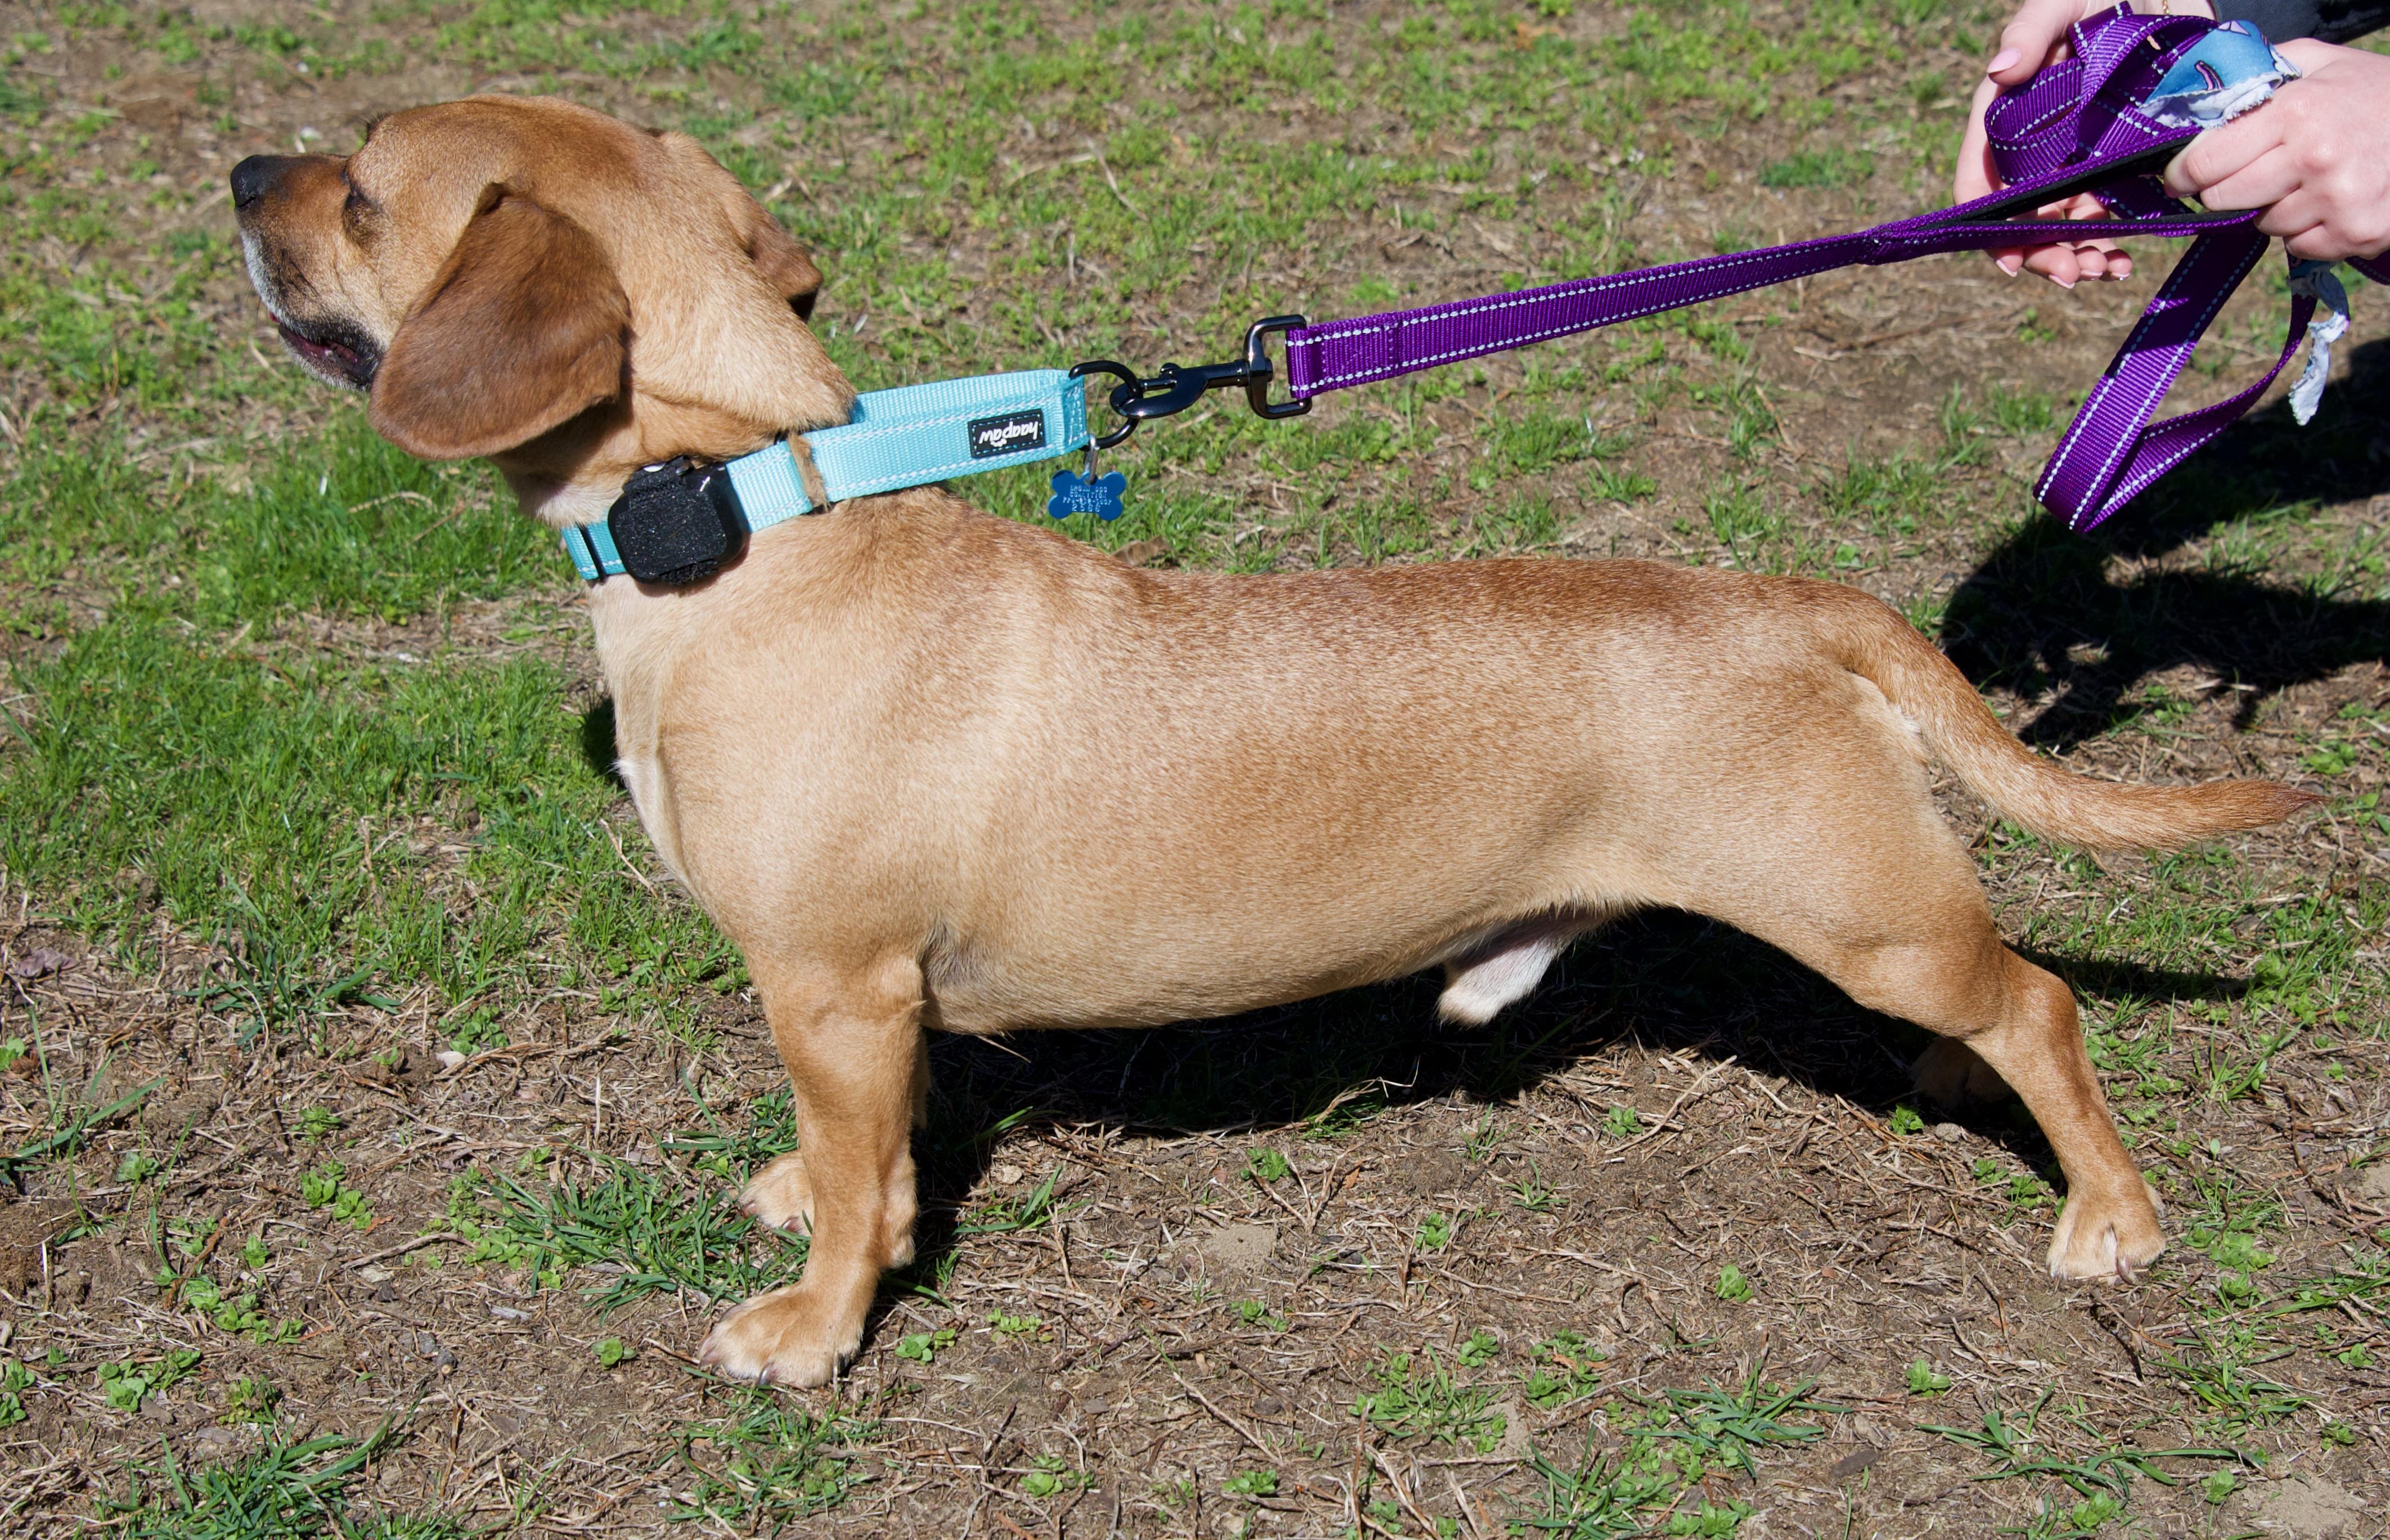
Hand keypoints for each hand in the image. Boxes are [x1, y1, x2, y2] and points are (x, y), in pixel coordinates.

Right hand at [1952, 1, 2216, 286]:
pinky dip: (2114, 244)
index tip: (2014, 259)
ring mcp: (2076, 159)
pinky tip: (2128, 258)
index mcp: (2006, 115)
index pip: (1980, 182)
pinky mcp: (2119, 164)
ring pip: (2063, 226)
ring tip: (2108, 271)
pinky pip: (2108, 216)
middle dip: (2043, 252)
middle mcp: (2034, 147)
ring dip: (2080, 258)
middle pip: (2021, 218)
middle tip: (2075, 274)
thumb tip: (2000, 69)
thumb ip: (2033, 25)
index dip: (1989, 227)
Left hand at [2163, 40, 2389, 259]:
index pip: (2203, 163)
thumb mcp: (2320, 64)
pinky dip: (2306, 229)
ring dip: (2273, 208)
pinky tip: (2331, 200)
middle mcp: (2315, 160)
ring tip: (2308, 179)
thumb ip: (2260, 73)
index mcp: (2296, 113)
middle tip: (2249, 174)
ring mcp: (2338, 201)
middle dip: (2226, 190)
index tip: (2179, 177)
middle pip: (2224, 200)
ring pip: (2263, 225)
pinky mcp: (2356, 233)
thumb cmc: (2374, 91)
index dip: (2182, 174)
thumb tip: (2200, 96)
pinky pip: (2299, 245)